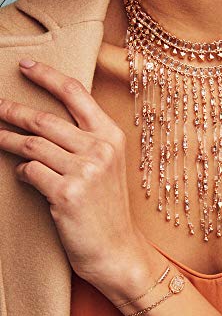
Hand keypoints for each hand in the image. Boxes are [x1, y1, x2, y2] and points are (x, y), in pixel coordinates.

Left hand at [0, 58, 152, 298]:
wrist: (116, 249)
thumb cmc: (108, 208)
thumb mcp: (107, 167)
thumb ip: (84, 141)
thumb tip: (44, 123)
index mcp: (111, 137)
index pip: (76, 94)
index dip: (48, 76)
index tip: (25, 66)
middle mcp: (100, 149)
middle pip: (45, 119)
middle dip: (13, 111)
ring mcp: (84, 171)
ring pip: (32, 145)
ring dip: (8, 140)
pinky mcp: (66, 193)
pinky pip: (30, 172)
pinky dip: (22, 172)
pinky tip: (24, 175)